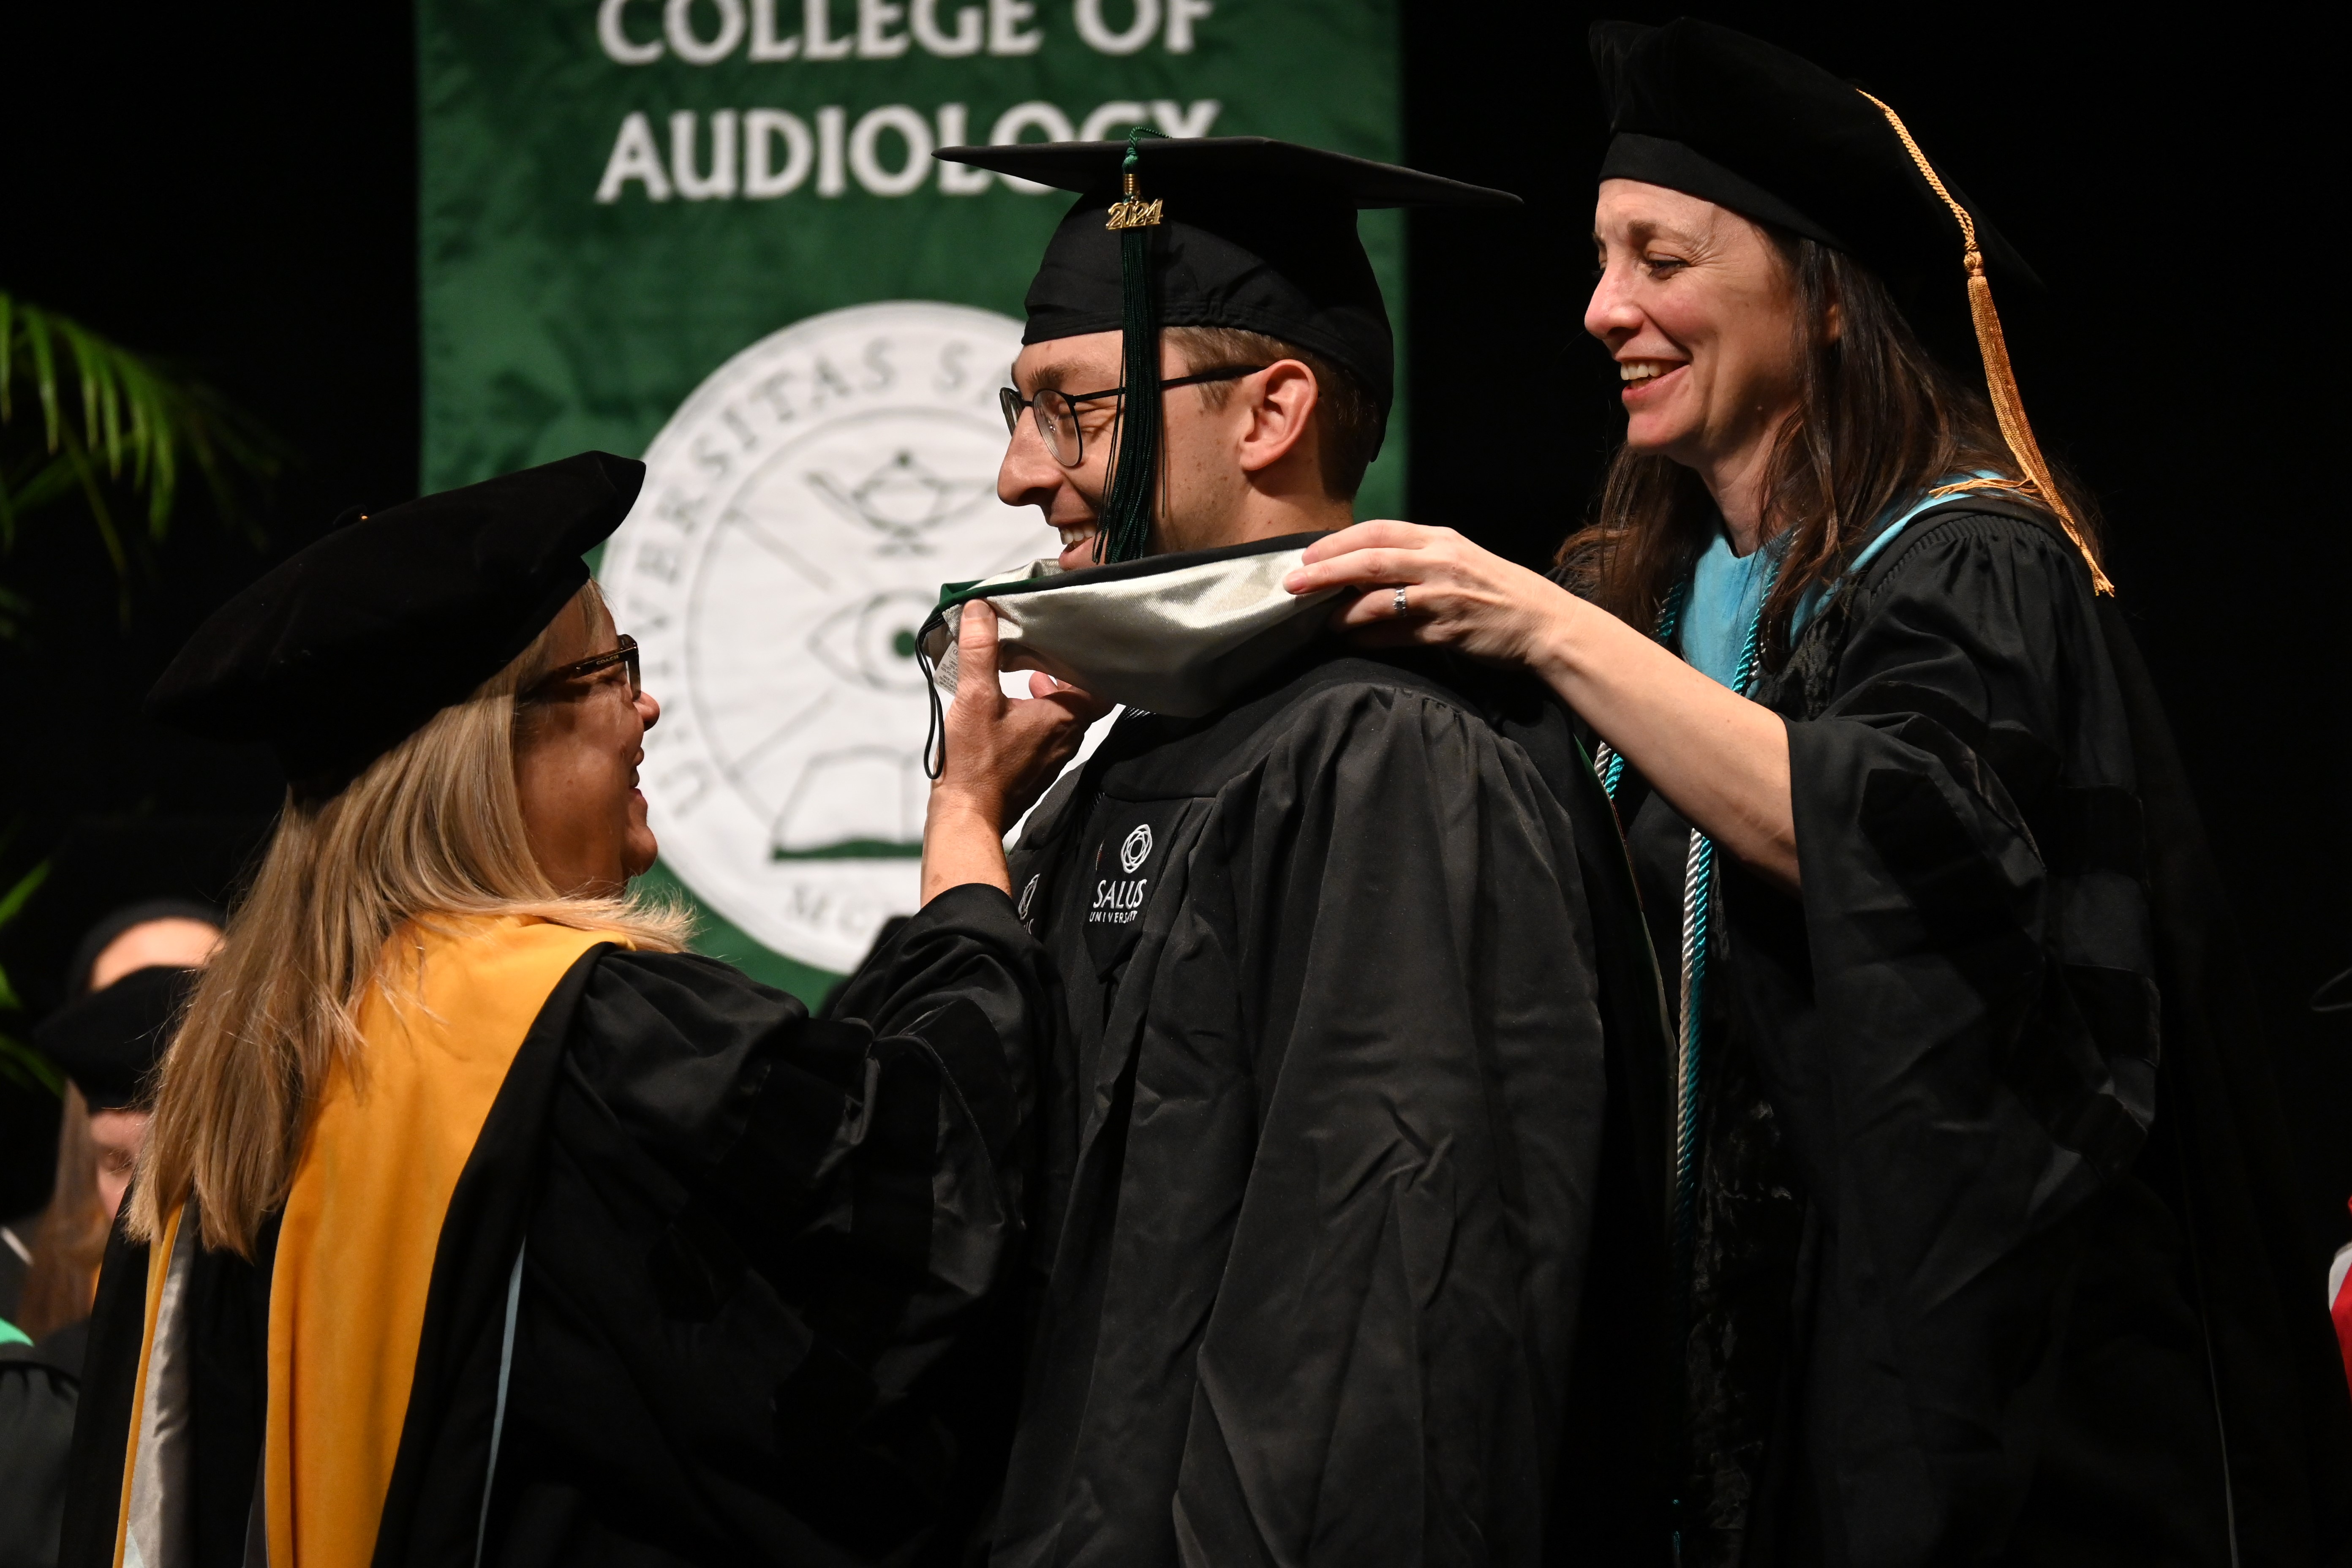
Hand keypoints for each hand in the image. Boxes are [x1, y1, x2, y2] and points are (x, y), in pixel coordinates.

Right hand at [922, 601, 1109, 901]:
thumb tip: (981, 610)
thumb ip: (980, 650)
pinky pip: (1045, 732)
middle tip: (1048, 648)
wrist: (967, 816)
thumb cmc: (976, 765)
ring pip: (1063, 714)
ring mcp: (1052, 755)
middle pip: (1082, 697)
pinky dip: (1035, 713)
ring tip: (1027, 672)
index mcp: (1064, 719)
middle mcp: (1066, 738)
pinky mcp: (1035, 767)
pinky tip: (1010, 704)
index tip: (1080, 642)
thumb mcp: (975, 697)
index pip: (1101, 685)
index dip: (1095, 662)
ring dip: (1050, 692)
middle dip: (1066, 671)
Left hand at [1283, 520, 1580, 672]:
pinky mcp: (1447, 631)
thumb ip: (1415, 557)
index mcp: (1439, 539)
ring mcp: (1443, 597)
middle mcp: (1439, 562)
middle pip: (1369, 561)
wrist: (1543, 622)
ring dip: (1343, 612)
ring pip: (1379, 599)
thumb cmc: (1497, 590)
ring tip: (1319, 621)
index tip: (1307, 554)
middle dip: (1325, 572)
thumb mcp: (1457, 559)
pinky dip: (1369, 639)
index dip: (1337, 542)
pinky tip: (1350, 641)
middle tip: (1293, 584)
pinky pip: (1397, 635)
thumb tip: (1362, 565)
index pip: (1377, 530)